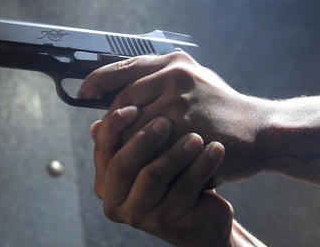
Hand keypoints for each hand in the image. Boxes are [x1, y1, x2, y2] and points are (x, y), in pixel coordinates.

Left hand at [80, 52, 270, 184]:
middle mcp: (176, 77)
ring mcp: (181, 105)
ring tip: (122, 153)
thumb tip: (111, 99)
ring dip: (125, 145)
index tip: (84, 93)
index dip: (97, 81)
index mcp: (173, 62)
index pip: (123, 68)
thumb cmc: (219, 107)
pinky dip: (143, 159)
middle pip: (123, 103)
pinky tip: (142, 164)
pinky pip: (152, 149)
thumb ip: (153, 85)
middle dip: (112, 124)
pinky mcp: (188, 132)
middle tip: (105, 137)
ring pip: (134, 129)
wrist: (259, 130)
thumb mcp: (190, 82)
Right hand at [91, 107, 233, 245]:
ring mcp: (139, 215)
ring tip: (197, 136)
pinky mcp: (167, 223)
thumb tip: (104, 97)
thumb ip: (129, 128)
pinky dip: (200, 166)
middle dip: (144, 139)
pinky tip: (215, 149)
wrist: (203, 213)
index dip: (115, 126)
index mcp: (105, 181)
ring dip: (176, 152)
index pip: (103, 148)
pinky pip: (183, 189)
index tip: (135, 106)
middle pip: (122, 164)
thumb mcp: (151, 150)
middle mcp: (115, 202)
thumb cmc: (174, 173)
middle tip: (166, 119)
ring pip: (152, 176)